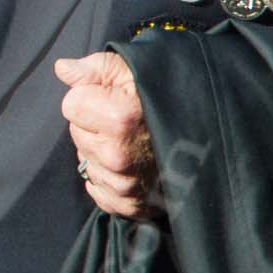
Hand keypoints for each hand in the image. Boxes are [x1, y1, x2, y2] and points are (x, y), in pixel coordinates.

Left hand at [56, 51, 161, 221]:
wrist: (210, 132)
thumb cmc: (167, 96)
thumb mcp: (133, 69)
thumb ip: (94, 68)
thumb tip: (62, 69)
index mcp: (117, 118)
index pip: (70, 104)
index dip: (88, 96)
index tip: (112, 97)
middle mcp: (118, 156)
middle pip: (76, 133)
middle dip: (93, 124)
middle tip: (125, 121)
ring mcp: (125, 185)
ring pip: (86, 161)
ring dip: (101, 152)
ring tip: (132, 142)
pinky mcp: (130, 205)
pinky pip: (98, 190)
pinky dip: (108, 179)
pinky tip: (130, 165)